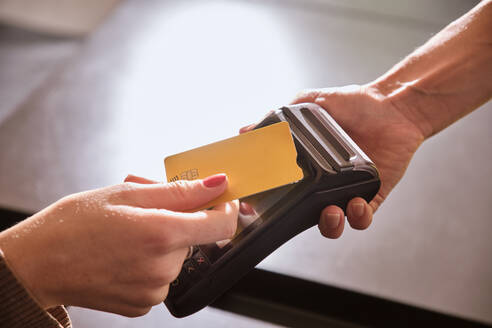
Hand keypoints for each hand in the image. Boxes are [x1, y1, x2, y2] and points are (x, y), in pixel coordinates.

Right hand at [0, 174, 237, 316]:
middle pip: (194, 237)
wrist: (37, 263)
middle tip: (145, 210)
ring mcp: (153, 289)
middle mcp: (163, 267)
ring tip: (127, 233)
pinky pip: (161, 276)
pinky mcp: (143, 304)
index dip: (225, 207)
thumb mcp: (127, 194)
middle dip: (177, 219)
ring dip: (162, 241)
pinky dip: (151, 262)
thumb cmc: (73, 224)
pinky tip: (124, 254)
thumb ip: (179, 191)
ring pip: (177, 256)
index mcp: (162, 234)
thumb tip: (215, 184)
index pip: (221, 224)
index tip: (219, 198)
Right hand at [241, 84, 423, 237]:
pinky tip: (355, 204)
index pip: (285, 190)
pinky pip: (363, 217)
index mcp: (308, 166)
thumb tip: (244, 131)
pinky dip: (358, 217)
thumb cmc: (353, 102)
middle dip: (299, 219)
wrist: (393, 104)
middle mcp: (326, 181)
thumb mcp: (308, 104)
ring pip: (334, 221)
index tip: (256, 208)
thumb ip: (278, 119)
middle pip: (307, 212)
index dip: (270, 203)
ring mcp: (348, 189)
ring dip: (330, 224)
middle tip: (297, 212)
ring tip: (331, 213)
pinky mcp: (372, 193)